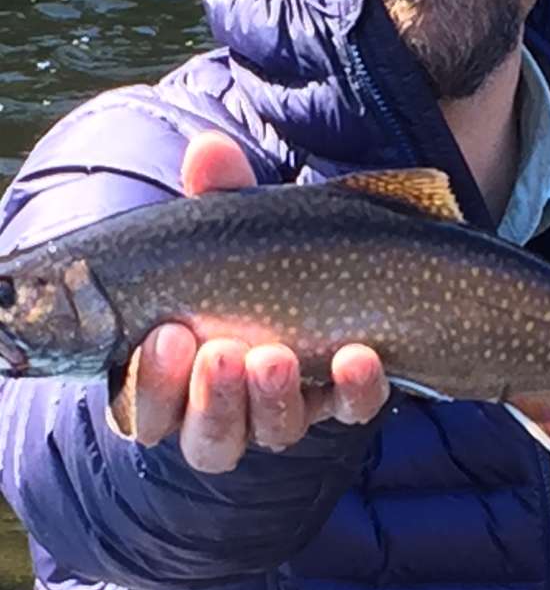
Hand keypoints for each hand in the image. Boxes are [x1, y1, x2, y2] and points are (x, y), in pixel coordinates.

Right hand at [130, 131, 389, 471]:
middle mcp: (235, 407)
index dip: (151, 385)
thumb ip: (218, 199)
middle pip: (210, 438)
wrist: (344, 272)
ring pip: (274, 432)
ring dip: (273, 398)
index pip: (151, 411)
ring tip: (276, 354)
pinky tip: (359, 355)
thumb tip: (209, 151)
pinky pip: (350, 410)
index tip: (165, 334)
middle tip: (219, 351)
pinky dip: (355, 389)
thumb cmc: (259, 260)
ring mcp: (292, 407)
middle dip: (211, 400)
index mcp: (183, 378)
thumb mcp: (235, 229)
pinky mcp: (345, 399)